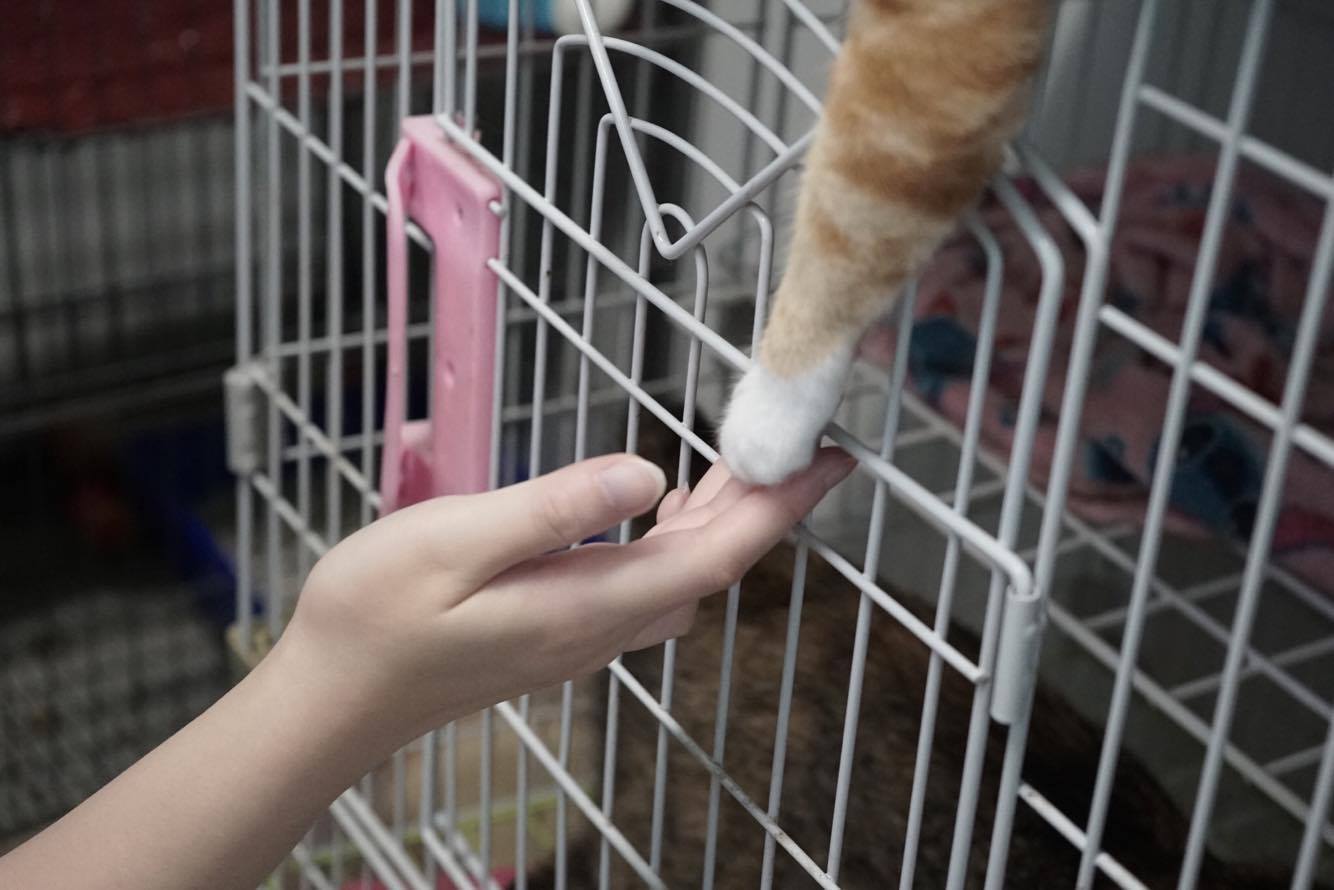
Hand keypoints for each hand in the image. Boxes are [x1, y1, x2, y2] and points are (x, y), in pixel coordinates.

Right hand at [274, 447, 854, 759]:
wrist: (332, 697)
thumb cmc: (376, 616)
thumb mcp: (456, 542)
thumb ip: (555, 507)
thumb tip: (646, 474)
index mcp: (588, 602)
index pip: (714, 550)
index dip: (778, 503)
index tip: (830, 460)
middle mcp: (600, 627)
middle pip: (709, 563)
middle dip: (763, 506)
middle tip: (798, 446)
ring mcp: (580, 636)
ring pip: (680, 575)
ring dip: (720, 522)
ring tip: (738, 465)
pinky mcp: (557, 631)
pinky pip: (644, 584)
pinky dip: (673, 540)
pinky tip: (657, 510)